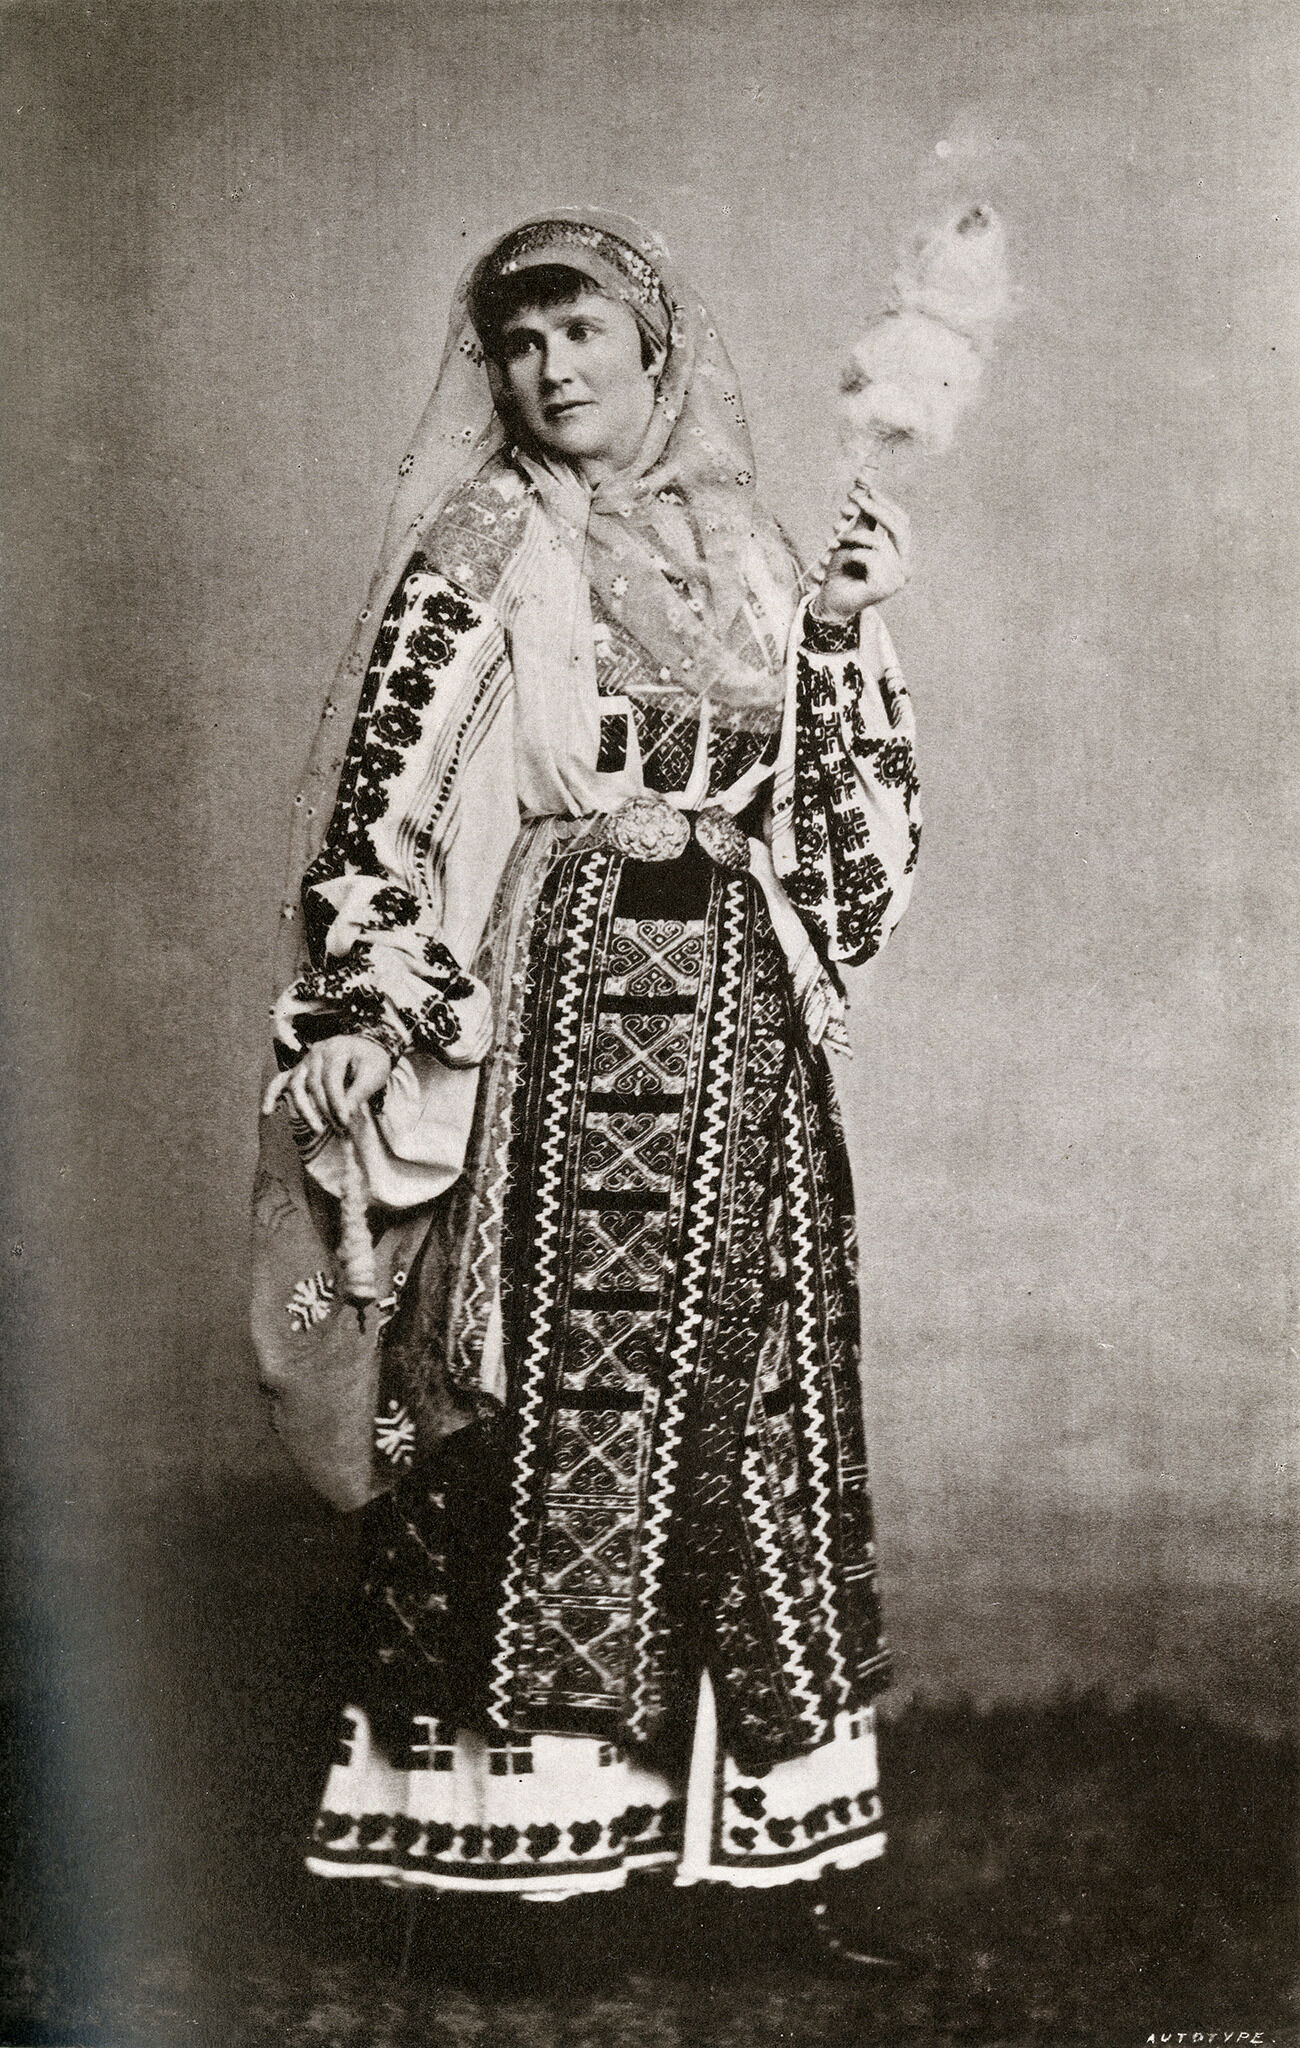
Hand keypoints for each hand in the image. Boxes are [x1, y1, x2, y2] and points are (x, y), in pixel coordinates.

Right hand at [262, 1034, 393, 1133]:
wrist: (366, 1047)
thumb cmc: (371, 1061)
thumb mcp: (374, 1072)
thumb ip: (360, 1091)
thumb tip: (346, 1114)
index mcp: (335, 1049)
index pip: (331, 1080)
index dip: (337, 1102)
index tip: (346, 1121)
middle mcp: (316, 1053)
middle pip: (313, 1085)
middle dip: (325, 1110)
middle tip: (340, 1129)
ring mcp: (304, 1061)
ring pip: (296, 1086)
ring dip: (304, 1109)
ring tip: (317, 1130)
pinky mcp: (299, 1070)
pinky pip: (280, 1081)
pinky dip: (271, 1095)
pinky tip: (268, 1112)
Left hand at [812, 485, 910, 622]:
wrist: (830, 600)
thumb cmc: (842, 572)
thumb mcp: (856, 540)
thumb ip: (867, 521)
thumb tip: (869, 492)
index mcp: (902, 557)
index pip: (903, 524)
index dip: (888, 505)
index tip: (870, 491)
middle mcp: (905, 569)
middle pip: (899, 529)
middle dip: (878, 510)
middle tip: (858, 500)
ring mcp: (897, 580)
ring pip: (879, 543)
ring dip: (855, 536)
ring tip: (839, 541)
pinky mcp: (884, 587)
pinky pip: (870, 557)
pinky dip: (854, 553)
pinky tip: (847, 561)